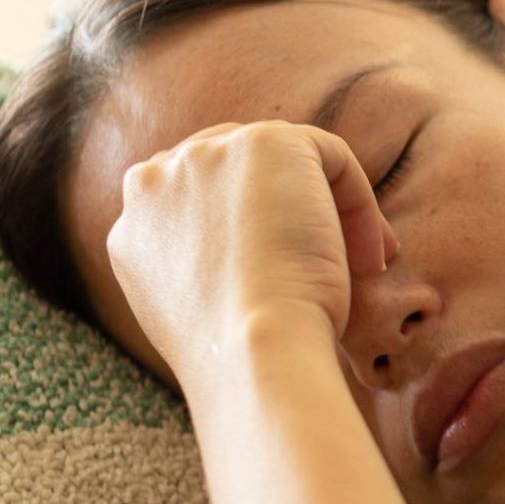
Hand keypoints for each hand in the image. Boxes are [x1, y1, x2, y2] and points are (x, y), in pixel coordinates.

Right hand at [105, 119, 397, 396]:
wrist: (252, 350)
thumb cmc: (240, 358)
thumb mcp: (200, 318)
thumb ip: (202, 277)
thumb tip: (247, 271)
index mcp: (134, 228)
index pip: (196, 203)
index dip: (254, 233)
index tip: (292, 275)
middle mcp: (157, 180)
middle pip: (234, 173)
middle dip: (289, 214)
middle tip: (339, 268)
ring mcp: (204, 156)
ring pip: (282, 163)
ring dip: (329, 213)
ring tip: (362, 269)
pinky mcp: (264, 144)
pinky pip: (328, 153)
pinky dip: (359, 199)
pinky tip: (370, 256)